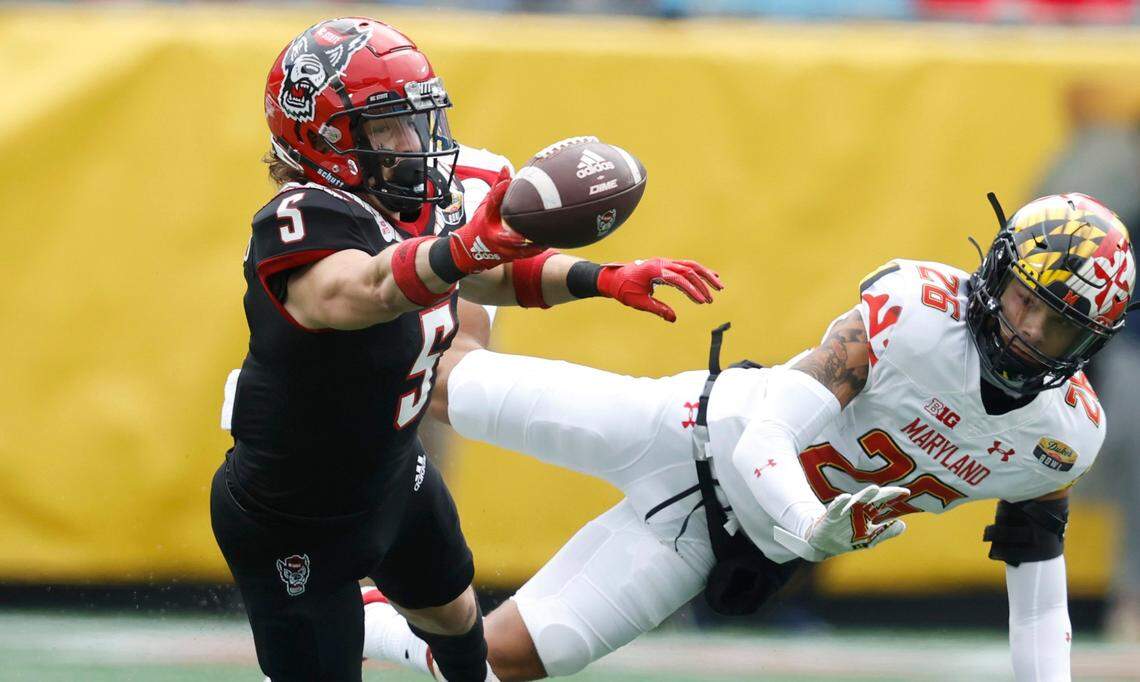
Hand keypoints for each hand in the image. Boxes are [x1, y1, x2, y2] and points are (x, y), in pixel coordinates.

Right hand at [449, 168, 545, 273]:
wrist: (469, 250)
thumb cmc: (481, 223)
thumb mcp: (486, 206)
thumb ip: (497, 189)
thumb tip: (506, 168)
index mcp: (486, 218)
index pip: (491, 204)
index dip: (498, 192)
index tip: (508, 181)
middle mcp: (491, 235)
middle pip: (503, 237)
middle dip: (515, 236)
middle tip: (529, 230)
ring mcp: (499, 249)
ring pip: (516, 250)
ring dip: (530, 246)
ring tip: (545, 239)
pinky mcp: (506, 257)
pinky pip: (522, 255)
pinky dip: (533, 250)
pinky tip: (546, 244)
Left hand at [596, 258, 722, 321]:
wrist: (613, 278)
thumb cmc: (624, 290)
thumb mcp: (638, 302)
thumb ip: (657, 309)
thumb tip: (674, 318)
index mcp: (655, 269)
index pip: (679, 279)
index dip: (692, 290)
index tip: (702, 301)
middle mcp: (662, 263)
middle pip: (689, 269)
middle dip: (703, 284)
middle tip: (712, 298)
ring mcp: (665, 262)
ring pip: (691, 265)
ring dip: (706, 275)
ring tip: (719, 286)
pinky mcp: (667, 265)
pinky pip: (686, 266)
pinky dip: (699, 271)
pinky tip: (711, 276)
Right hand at [804, 485, 909, 557]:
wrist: (825, 545)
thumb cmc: (847, 538)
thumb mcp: (870, 538)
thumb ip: (885, 531)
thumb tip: (903, 525)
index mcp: (867, 512)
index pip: (883, 502)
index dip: (894, 497)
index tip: (907, 493)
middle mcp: (857, 508)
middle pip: (873, 499)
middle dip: (884, 494)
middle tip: (897, 490)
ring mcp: (844, 511)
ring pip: (856, 501)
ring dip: (864, 495)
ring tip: (875, 489)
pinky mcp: (831, 516)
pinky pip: (836, 508)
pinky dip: (840, 502)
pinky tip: (846, 497)